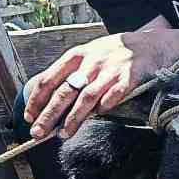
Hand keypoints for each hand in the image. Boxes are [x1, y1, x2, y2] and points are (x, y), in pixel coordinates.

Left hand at [24, 31, 163, 138]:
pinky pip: (114, 95)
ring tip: (64, 134)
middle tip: (38, 132)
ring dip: (74, 118)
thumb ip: (70, 73)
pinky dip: (105, 106)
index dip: (36, 100)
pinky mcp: (129, 78)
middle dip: (49, 115)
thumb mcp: (88, 55)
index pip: (48, 79)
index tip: (30, 116)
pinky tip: (99, 115)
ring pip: (87, 97)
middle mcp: (90, 62)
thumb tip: (49, 100)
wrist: (149, 44)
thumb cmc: (114, 53)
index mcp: (76, 56)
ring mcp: (110, 70)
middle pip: (64, 91)